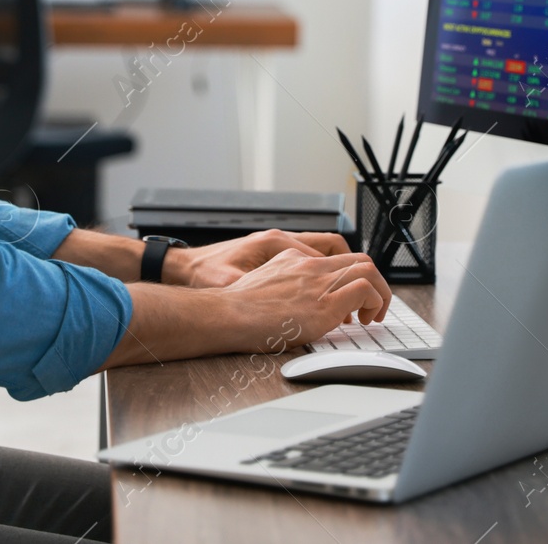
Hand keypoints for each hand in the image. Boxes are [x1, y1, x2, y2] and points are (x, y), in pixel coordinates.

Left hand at [166, 229, 353, 288]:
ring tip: (343, 306)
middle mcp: (281, 241)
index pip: (334, 251)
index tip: (364, 299)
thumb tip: (291, 304)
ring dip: (336, 278)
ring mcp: (277, 248)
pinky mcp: (271, 258)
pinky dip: (319, 280)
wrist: (184, 268)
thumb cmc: (206, 275)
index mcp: (278, 243)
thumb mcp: (235, 286)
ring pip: (321, 257)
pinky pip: (307, 264)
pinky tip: (316, 302)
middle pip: (334, 250)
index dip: (354, 276)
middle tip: (362, 303)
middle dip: (353, 274)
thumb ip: (264, 292)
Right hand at [217, 248, 392, 352]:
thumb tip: (293, 305)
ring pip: (368, 269)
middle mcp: (309, 266)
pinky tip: (364, 320)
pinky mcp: (325, 303)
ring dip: (379, 293)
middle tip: (370, 306)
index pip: (335, 259)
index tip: (352, 299)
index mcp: (293, 259)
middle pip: (358, 259)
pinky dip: (374, 302)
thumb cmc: (237, 309)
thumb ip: (283, 286)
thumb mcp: (262, 285)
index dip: (351, 277)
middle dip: (373, 282)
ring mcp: (318, 282)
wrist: (227, 314)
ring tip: (373, 315)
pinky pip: (365, 290)